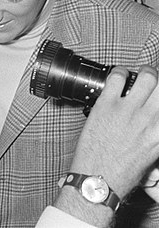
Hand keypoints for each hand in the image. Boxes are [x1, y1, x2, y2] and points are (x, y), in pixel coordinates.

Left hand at [69, 66, 158, 197]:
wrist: (99, 179)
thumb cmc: (123, 171)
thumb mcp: (152, 154)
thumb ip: (155, 134)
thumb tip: (154, 121)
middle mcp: (151, 119)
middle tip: (156, 83)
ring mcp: (128, 110)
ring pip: (147, 77)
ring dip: (146, 73)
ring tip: (142, 75)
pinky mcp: (107, 105)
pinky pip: (117, 77)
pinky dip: (119, 73)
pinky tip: (118, 76)